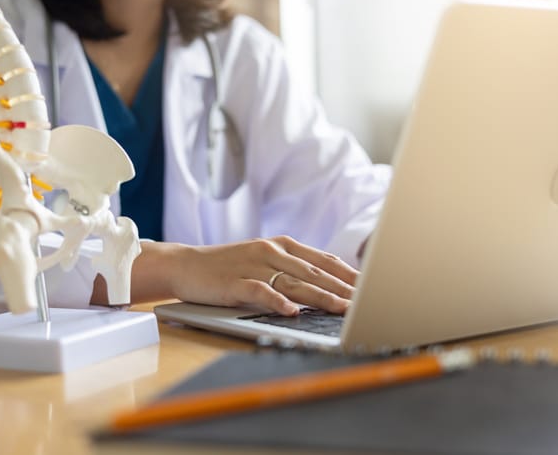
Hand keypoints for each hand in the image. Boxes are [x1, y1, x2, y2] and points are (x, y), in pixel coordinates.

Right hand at [117, 236, 357, 315]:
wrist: (186, 265)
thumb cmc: (228, 266)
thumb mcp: (264, 259)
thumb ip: (293, 268)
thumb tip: (327, 283)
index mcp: (282, 246)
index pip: (323, 260)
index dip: (349, 274)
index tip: (371, 287)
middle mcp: (271, 252)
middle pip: (315, 272)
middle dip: (344, 288)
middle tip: (368, 301)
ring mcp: (253, 266)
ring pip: (294, 282)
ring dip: (321, 296)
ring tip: (344, 308)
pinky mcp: (235, 282)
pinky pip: (260, 292)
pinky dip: (277, 301)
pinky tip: (291, 311)